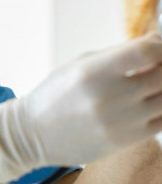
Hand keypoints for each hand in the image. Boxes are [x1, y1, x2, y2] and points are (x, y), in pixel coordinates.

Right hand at [0, 32, 161, 182]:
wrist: (34, 134)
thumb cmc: (56, 94)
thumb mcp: (79, 64)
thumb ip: (117, 54)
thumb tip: (156, 42)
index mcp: (94, 71)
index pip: (146, 52)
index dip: (160, 46)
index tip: (158, 45)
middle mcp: (109, 97)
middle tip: (156, 65)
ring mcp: (119, 122)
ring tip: (150, 84)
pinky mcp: (124, 141)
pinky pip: (161, 122)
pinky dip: (161, 109)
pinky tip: (149, 102)